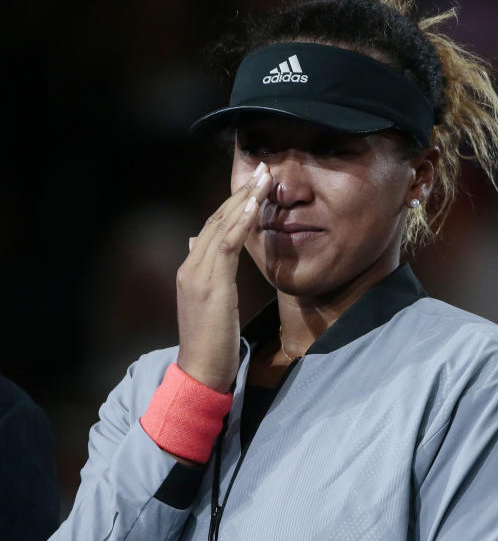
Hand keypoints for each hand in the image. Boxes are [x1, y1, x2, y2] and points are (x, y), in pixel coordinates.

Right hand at [175, 163, 272, 391]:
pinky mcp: (210, 284)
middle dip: (240, 192)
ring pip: (221, 226)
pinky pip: (227, 245)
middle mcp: (190, 266)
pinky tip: (255, 205)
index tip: (253, 183)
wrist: (200, 371)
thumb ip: (205, 270)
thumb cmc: (211, 341)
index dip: (233, 203)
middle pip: (216, 219)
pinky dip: (241, 222)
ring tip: (263, 178)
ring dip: (244, 199)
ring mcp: (198, 274)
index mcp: (191, 269)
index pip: (213, 226)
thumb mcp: (209, 300)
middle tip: (262, 168)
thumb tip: (198, 242)